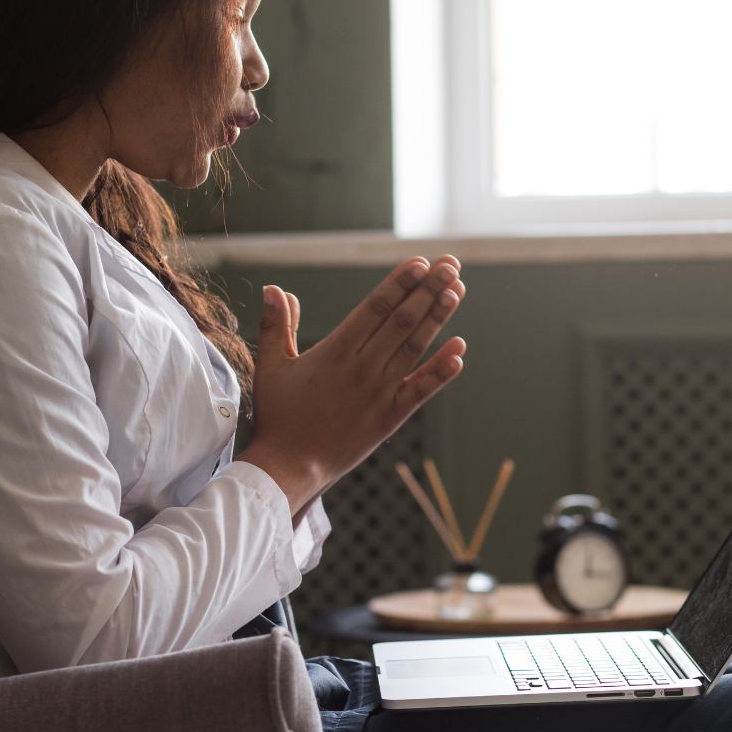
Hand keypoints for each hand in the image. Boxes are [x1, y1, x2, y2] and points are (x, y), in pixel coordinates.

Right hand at [241, 256, 467, 514]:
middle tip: (450, 264)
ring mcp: (379, 393)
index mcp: (335, 351)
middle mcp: (363, 368)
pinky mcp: (390, 417)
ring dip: (438, 318)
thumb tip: (273, 288)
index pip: (375, 308)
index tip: (420, 263)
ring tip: (457, 290)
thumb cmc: (278, 417)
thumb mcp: (271, 366)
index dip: (400, 283)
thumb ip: (276, 325)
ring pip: (415, 348)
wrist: (289, 468)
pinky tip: (460, 350)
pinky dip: (441, 370)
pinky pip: (421, 390)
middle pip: (402, 321)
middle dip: (428, 290)